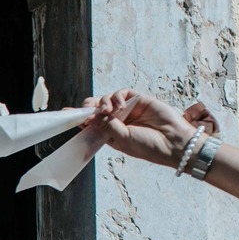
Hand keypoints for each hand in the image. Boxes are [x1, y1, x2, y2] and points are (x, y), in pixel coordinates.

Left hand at [82, 90, 217, 169]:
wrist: (173, 143)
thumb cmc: (149, 147)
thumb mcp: (123, 140)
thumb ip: (107, 126)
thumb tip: (92, 116)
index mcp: (111, 133)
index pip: (91, 123)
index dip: (79, 118)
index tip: (65, 114)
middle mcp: (118, 120)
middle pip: (96, 108)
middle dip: (88, 107)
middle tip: (86, 110)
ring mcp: (128, 109)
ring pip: (107, 99)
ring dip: (103, 103)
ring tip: (107, 111)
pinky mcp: (138, 100)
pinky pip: (122, 93)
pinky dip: (117, 96)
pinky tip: (118, 105)